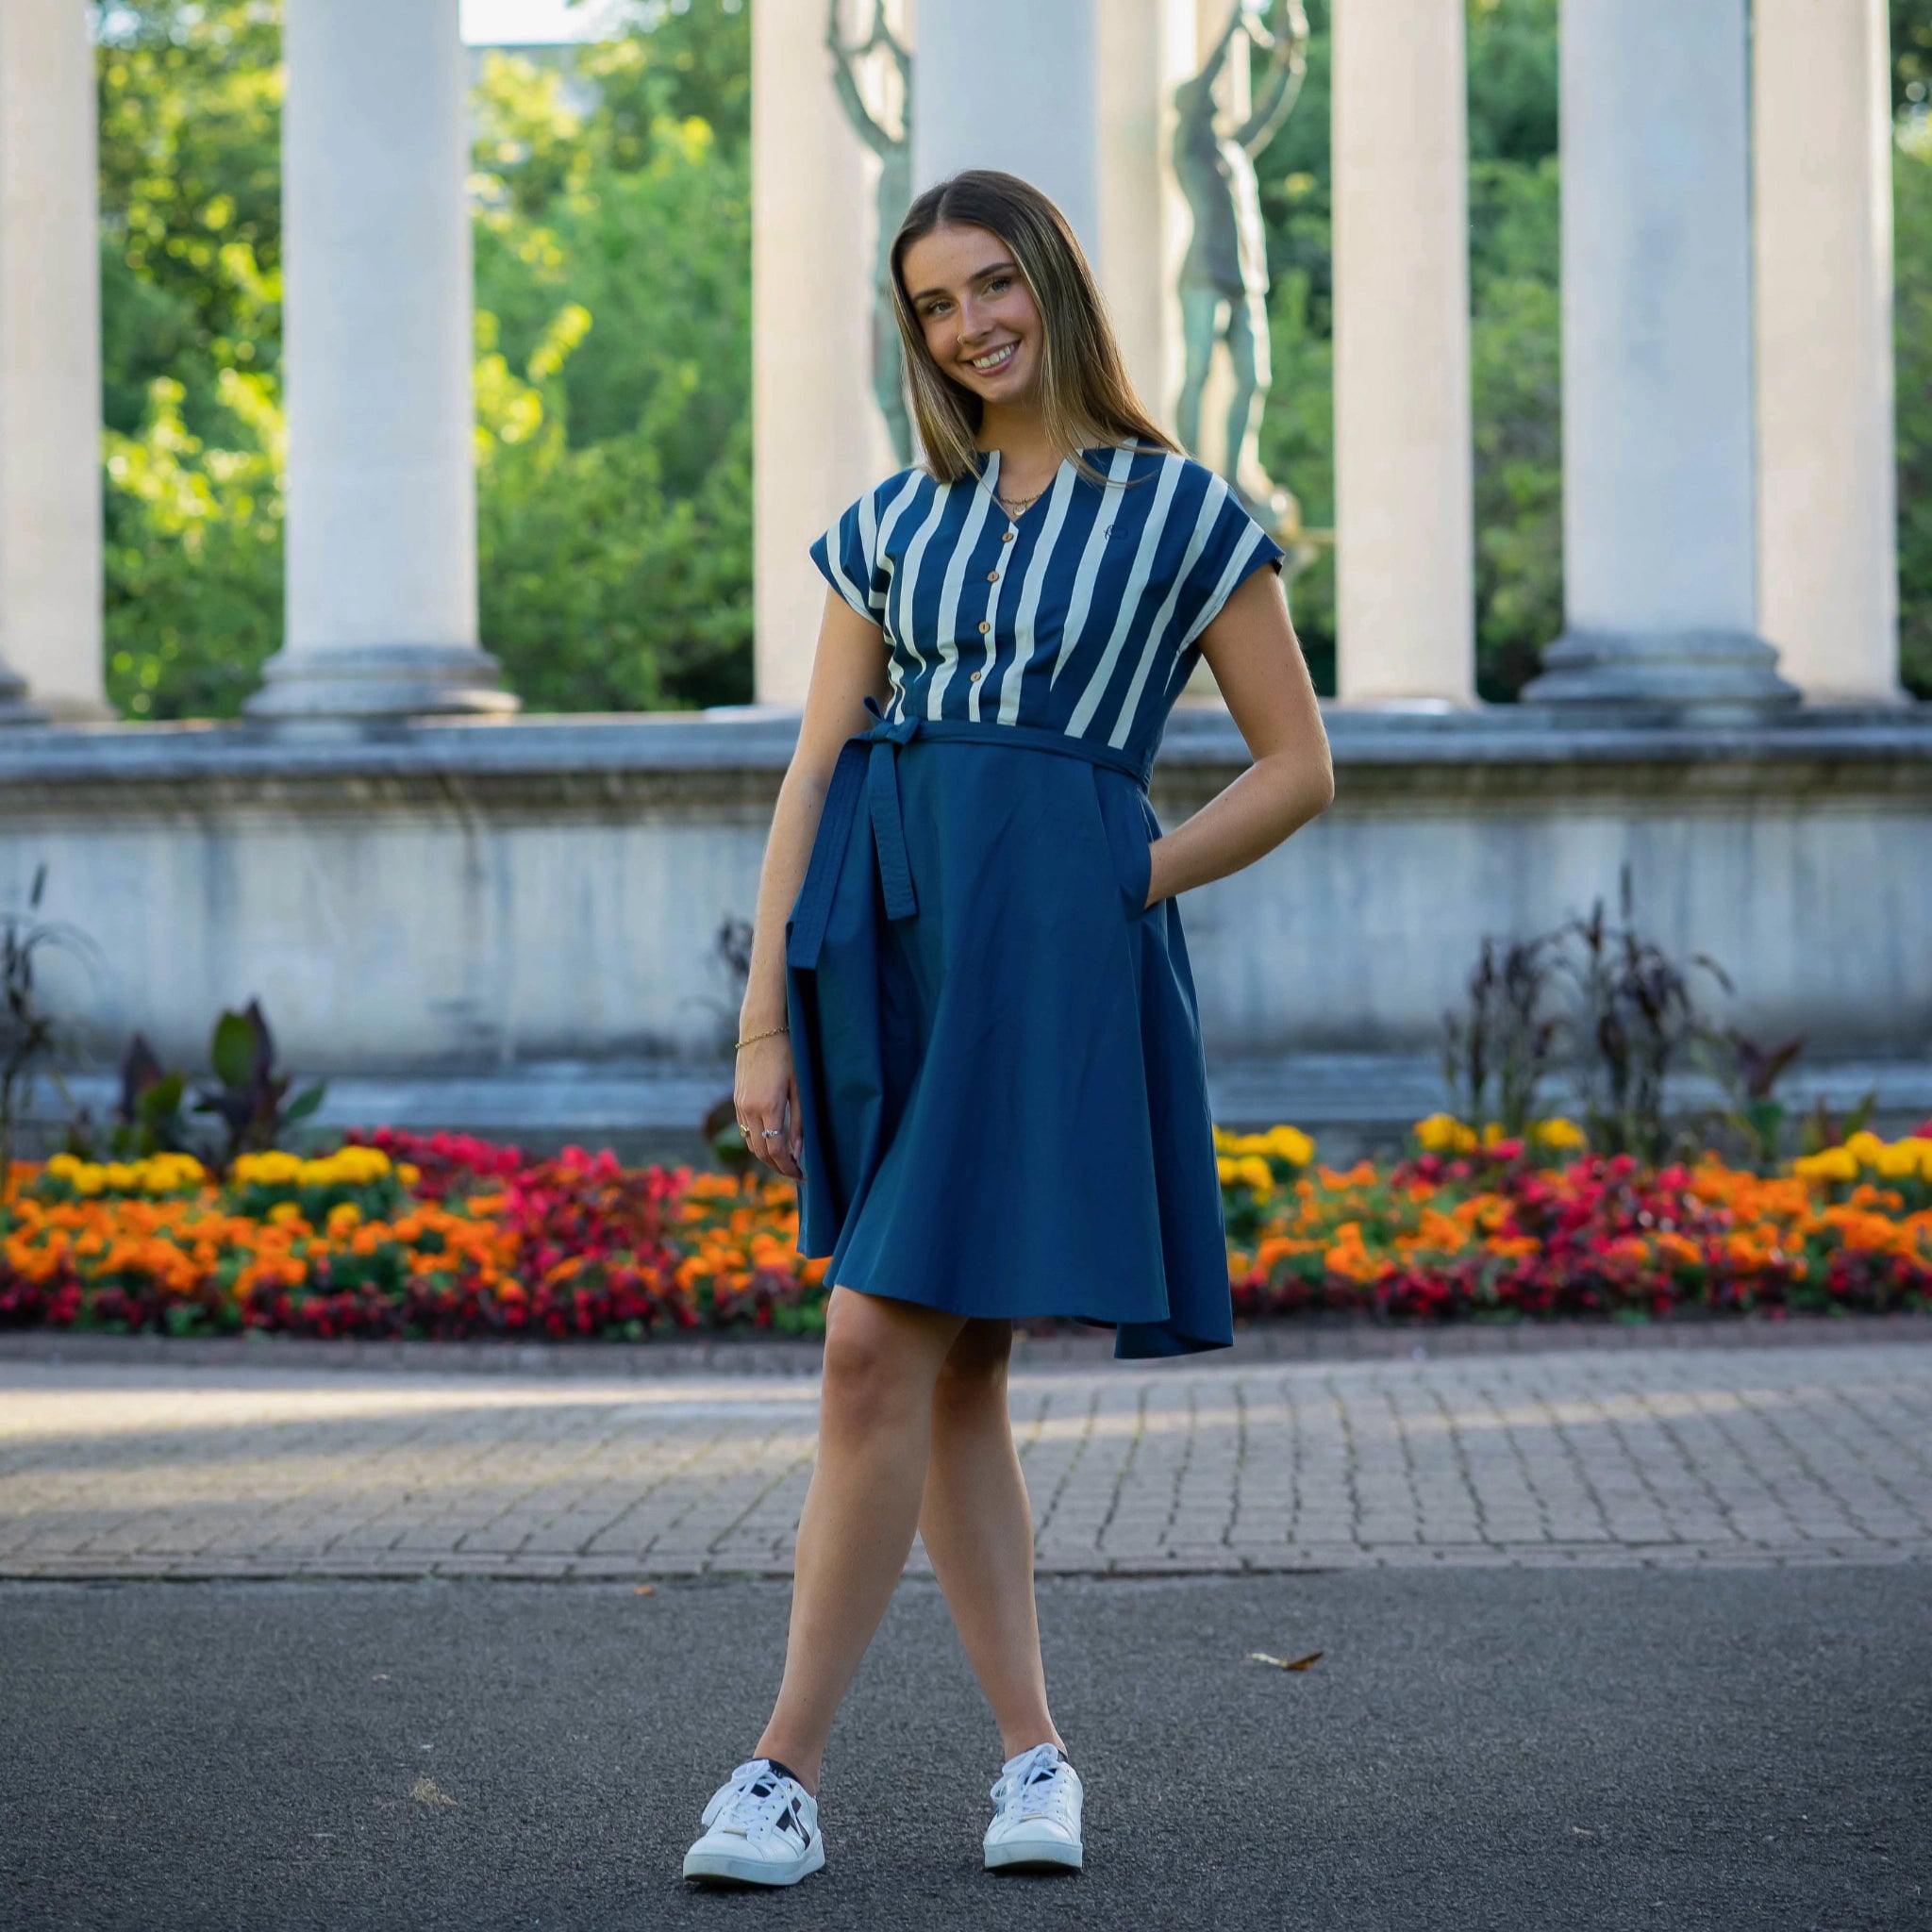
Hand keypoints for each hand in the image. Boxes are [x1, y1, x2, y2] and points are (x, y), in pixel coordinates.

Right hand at [735, 1034, 803, 1180]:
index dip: (789, 1168)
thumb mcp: (799, 1087)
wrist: (760, 1030)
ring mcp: (740, 1105)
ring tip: (786, 1161)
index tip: (802, 1176)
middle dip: (778, 1168)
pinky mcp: (737, 1100)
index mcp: (769, 1106)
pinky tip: (771, 1142)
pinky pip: (745, 1131)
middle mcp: (749, 1109)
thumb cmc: (787, 1054)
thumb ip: (799, 1121)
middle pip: (761, 1152)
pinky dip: (757, 1142)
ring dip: (767, 1158)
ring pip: (750, 1144)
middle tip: (796, 1173)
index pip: (776, 1150)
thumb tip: (798, 1151)